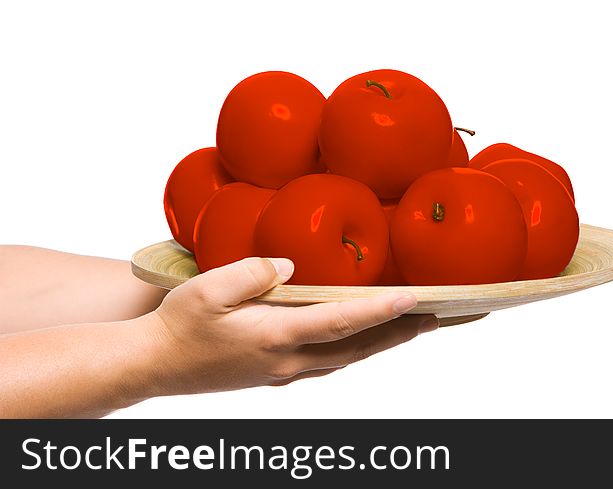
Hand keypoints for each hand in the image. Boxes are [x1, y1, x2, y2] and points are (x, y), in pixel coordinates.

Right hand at [140, 257, 436, 395]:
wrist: (150, 366)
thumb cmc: (176, 325)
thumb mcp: (208, 288)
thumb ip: (253, 272)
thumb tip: (289, 265)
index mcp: (275, 337)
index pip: (341, 323)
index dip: (381, 311)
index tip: (415, 300)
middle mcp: (288, 361)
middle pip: (357, 347)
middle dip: (399, 333)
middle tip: (436, 318)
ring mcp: (284, 372)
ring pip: (346, 358)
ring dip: (381, 342)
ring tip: (411, 326)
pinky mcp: (276, 374)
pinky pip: (328, 362)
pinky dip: (354, 348)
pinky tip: (361, 337)